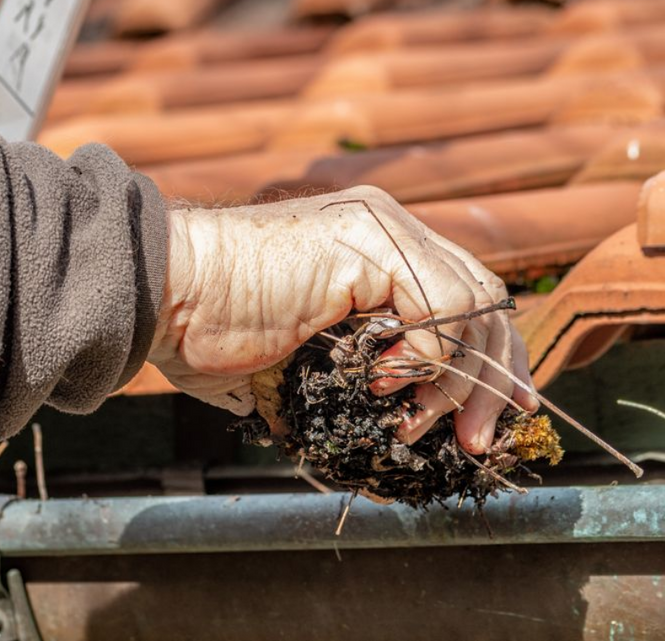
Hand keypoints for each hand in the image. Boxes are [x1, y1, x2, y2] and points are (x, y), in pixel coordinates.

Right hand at [152, 186, 533, 454]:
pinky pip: (443, 304)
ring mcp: (381, 227)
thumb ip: (354, 376)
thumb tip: (393, 437)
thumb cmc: (208, 331)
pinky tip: (385, 380)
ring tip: (414, 422)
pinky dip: (430, 355)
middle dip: (493, 376)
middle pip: (486, 297)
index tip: (499, 412)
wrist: (164, 294)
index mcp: (375, 249)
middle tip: (478, 438)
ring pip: (475, 304)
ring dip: (457, 380)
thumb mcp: (302, 360)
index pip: (467, 296)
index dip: (489, 358)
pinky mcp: (368, 240)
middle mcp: (387, 227)